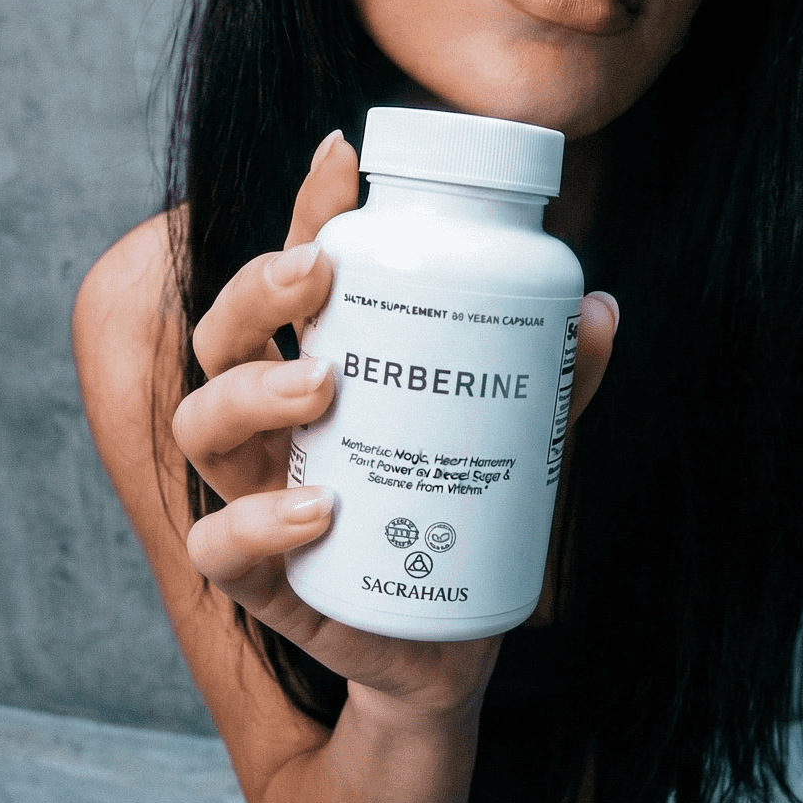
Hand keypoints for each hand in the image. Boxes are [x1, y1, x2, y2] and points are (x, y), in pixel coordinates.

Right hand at [172, 130, 619, 715]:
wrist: (450, 646)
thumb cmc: (463, 511)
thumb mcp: (518, 436)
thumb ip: (555, 380)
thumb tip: (600, 308)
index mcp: (324, 362)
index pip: (298, 274)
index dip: (308, 210)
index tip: (340, 157)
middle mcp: (273, 420)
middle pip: (223, 332)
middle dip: (257, 286)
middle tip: (320, 274)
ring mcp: (254, 492)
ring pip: (202, 423)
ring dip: (252, 392)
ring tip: (323, 385)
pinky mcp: (259, 576)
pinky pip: (219, 546)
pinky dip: (257, 523)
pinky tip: (319, 510)